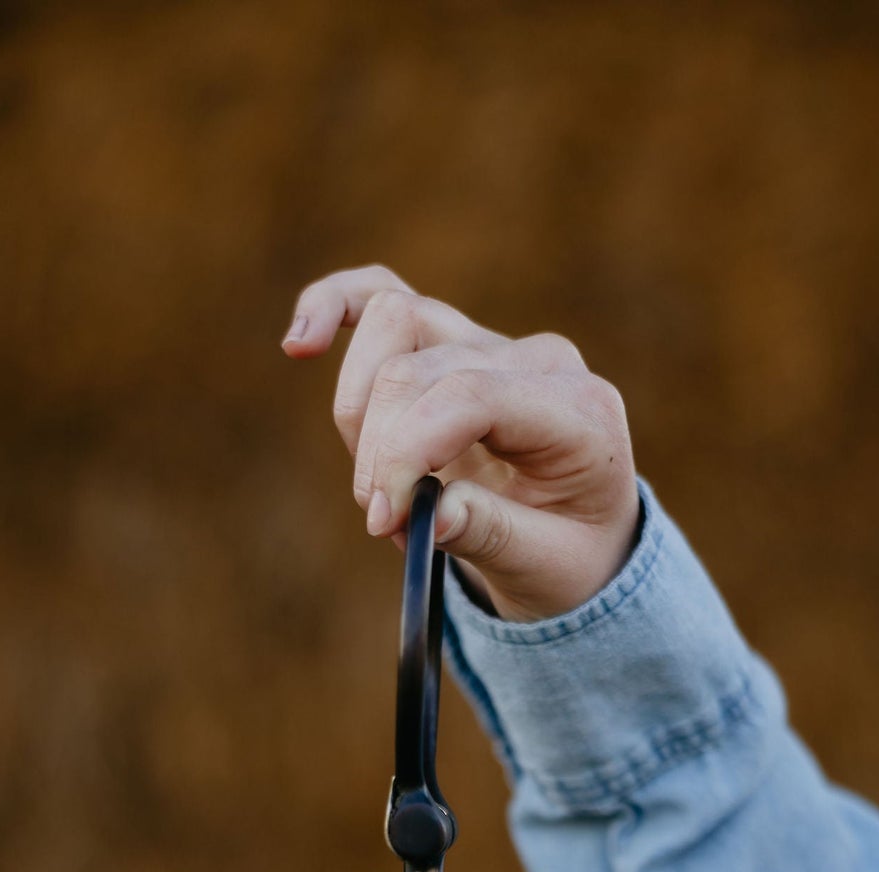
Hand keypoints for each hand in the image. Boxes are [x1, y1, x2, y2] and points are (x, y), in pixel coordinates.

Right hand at [282, 265, 639, 622]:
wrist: (579, 542)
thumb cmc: (568, 557)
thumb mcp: (547, 569)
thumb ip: (493, 535)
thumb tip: (434, 514)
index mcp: (577, 410)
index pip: (470, 394)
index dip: (408, 451)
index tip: (385, 518)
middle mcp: (536, 359)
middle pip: (418, 368)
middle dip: (382, 453)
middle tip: (386, 526)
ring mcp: (489, 340)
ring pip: (393, 323)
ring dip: (360, 413)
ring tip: (382, 489)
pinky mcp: (447, 340)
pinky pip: (380, 295)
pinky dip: (333, 307)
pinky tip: (299, 344)